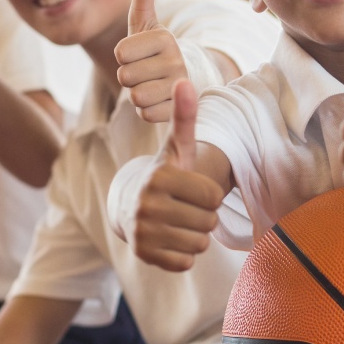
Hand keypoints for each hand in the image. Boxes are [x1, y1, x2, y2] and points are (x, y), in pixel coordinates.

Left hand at [115, 0, 186, 122]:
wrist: (187, 79)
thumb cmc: (156, 50)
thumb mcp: (147, 23)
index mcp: (164, 37)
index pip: (120, 53)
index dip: (123, 56)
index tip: (139, 54)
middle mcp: (176, 59)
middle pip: (125, 76)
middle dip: (130, 76)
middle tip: (145, 71)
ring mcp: (180, 86)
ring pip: (136, 97)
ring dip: (138, 94)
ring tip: (152, 85)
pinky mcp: (181, 109)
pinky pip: (147, 114)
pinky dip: (148, 111)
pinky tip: (160, 100)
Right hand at [133, 80, 223, 270]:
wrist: (130, 205)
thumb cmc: (166, 174)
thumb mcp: (176, 147)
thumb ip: (184, 117)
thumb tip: (184, 80)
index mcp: (161, 177)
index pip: (214, 197)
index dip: (210, 196)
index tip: (193, 189)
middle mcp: (147, 204)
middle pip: (208, 222)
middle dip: (203, 217)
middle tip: (185, 207)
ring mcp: (142, 232)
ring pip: (199, 243)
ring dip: (195, 235)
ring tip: (179, 221)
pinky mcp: (143, 255)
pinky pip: (185, 262)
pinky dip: (183, 254)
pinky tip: (170, 239)